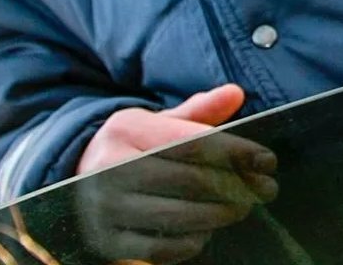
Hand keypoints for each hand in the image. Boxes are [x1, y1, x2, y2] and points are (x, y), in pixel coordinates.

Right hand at [73, 84, 277, 263]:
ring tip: (242, 208)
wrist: (75, 181)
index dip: (236, 152)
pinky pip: (159, 248)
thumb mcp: (158, 122)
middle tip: (265, 189)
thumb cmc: (132, 149)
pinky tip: (207, 232)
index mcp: (127, 129)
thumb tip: (236, 93)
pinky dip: (191, 242)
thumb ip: (198, 112)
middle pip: (190, 180)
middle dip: (236, 186)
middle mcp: (110, 166)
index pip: (193, 142)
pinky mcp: (106, 242)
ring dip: (220, 214)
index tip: (267, 161)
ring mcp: (105, 208)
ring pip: (178, 216)